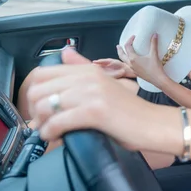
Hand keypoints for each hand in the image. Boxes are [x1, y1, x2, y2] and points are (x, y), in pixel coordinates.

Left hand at [25, 48, 178, 149]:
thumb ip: (84, 69)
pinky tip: (57, 138)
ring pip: (45, 106)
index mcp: (89, 71)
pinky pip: (57, 122)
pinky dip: (51, 133)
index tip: (42, 109)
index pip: (42, 74)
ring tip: (51, 133)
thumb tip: (65, 53)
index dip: (35, 94)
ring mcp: (92, 93)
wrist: (155, 124)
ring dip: (42, 124)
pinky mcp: (95, 111)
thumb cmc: (131, 112)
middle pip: (38, 90)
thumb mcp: (105, 85)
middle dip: (35, 111)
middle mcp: (88, 78)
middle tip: (45, 124)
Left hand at [118, 34, 167, 87]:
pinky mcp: (136, 73)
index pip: (128, 47)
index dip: (130, 40)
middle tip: (118, 46)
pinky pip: (128, 65)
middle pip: (121, 55)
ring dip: (122, 56)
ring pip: (124, 61)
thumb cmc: (155, 67)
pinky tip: (131, 61)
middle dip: (119, 50)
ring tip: (122, 53)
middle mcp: (130, 64)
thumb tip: (155, 35)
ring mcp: (132, 69)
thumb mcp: (154, 54)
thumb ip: (153, 43)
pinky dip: (127, 61)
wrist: (157, 79)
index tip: (134, 37)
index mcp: (133, 58)